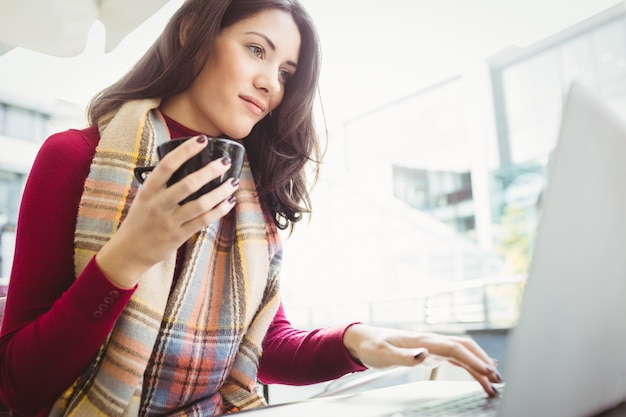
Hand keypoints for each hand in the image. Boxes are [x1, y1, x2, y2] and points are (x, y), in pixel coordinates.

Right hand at [95, 135, 239, 288]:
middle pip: (188, 184)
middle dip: (210, 171)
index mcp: (148, 191)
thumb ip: (161, 185)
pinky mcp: (179, 235)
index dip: (185, 151)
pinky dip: (219, 210)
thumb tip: (185, 165)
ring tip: (233, 182)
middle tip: (225, 162)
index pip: (167, 165)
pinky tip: (229, 201)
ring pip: (201, 204)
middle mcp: (158, 204)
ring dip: (220, 192)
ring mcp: (169, 221)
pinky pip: (204, 220)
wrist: (129, 252)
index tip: (202, 140)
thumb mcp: (145, 198)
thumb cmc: (139, 221)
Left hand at [343, 324, 501, 396]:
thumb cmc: (373, 347)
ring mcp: (433, 346)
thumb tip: (424, 354)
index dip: (473, 360)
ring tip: (495, 383)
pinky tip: (481, 373)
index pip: (455, 349)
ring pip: (463, 353)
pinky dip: (471, 366)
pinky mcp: (431, 352)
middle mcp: (432, 341)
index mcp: (424, 340)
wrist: (365, 340)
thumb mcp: (385, 354)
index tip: (488, 372)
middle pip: (465, 348)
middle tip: (498, 380)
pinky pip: (456, 359)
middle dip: (483, 362)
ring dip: (479, 365)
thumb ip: (405, 355)